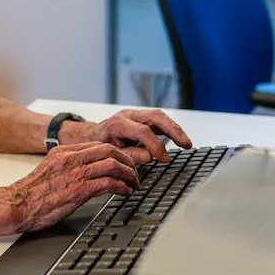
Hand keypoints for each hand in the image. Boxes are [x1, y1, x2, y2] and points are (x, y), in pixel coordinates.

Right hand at [7, 142, 139, 231]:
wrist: (17, 204)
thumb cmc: (32, 192)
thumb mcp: (50, 169)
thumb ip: (67, 165)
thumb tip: (85, 169)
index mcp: (64, 151)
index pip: (98, 145)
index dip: (117, 153)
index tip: (124, 162)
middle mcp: (71, 158)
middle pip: (110, 150)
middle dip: (128, 160)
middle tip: (134, 171)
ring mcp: (76, 173)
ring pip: (113, 164)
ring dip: (129, 174)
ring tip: (134, 183)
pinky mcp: (79, 190)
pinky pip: (109, 183)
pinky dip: (122, 187)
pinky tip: (125, 192)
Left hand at [60, 109, 192, 164]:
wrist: (88, 136)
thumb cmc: (96, 146)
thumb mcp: (109, 153)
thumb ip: (130, 155)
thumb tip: (150, 156)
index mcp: (117, 124)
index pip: (143, 131)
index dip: (156, 145)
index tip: (164, 159)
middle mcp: (127, 115)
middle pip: (155, 116)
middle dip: (173, 130)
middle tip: (186, 144)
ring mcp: (133, 115)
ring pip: (159, 116)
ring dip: (174, 129)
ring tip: (186, 143)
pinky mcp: (139, 118)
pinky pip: (157, 120)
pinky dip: (169, 129)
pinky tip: (179, 138)